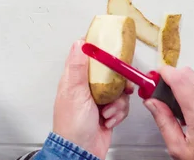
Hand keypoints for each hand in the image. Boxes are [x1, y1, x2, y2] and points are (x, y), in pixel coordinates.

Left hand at [53, 39, 132, 158]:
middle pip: (110, 73)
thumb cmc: (72, 125)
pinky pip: (122, 105)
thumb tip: (79, 44)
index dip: (101, 52)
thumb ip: (78, 67)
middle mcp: (87, 88)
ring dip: (117, 102)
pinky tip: (109, 119)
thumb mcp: (75, 91)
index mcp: (75, 79)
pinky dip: (118, 113)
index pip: (88, 57)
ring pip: (119, 90)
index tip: (113, 53)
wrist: (81, 151)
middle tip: (121, 87)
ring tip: (108, 111)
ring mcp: (98, 100)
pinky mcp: (108, 112)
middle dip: (118, 82)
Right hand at [144, 66, 193, 159]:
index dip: (164, 73)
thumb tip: (152, 103)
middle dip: (172, 77)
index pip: (180, 80)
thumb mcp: (179, 148)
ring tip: (175, 106)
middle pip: (189, 74)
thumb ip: (164, 121)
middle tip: (160, 89)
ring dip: (184, 86)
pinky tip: (190, 111)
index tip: (154, 76)